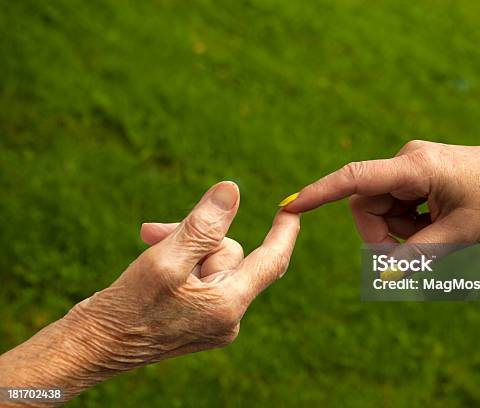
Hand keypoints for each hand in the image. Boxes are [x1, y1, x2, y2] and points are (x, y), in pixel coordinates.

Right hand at [0, 181, 299, 402]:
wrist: (95, 346)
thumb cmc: (127, 307)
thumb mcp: (166, 259)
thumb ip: (202, 225)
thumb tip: (232, 190)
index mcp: (228, 306)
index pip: (271, 261)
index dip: (284, 233)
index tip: (293, 210)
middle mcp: (228, 317)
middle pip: (229, 254)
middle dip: (195, 236)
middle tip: (152, 230)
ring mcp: (213, 320)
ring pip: (211, 262)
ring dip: (182, 246)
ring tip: (148, 242)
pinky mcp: (197, 319)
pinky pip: (201, 278)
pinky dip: (181, 263)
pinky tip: (154, 260)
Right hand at [284, 140, 479, 244]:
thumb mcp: (461, 234)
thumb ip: (418, 255)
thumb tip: (385, 274)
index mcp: (416, 166)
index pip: (355, 179)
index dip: (318, 193)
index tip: (288, 206)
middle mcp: (407, 160)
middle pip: (366, 204)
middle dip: (382, 235)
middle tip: (413, 257)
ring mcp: (412, 166)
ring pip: (382, 208)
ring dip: (401, 231)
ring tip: (439, 234)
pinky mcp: (418, 174)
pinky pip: (398, 205)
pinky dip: (411, 223)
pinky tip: (439, 223)